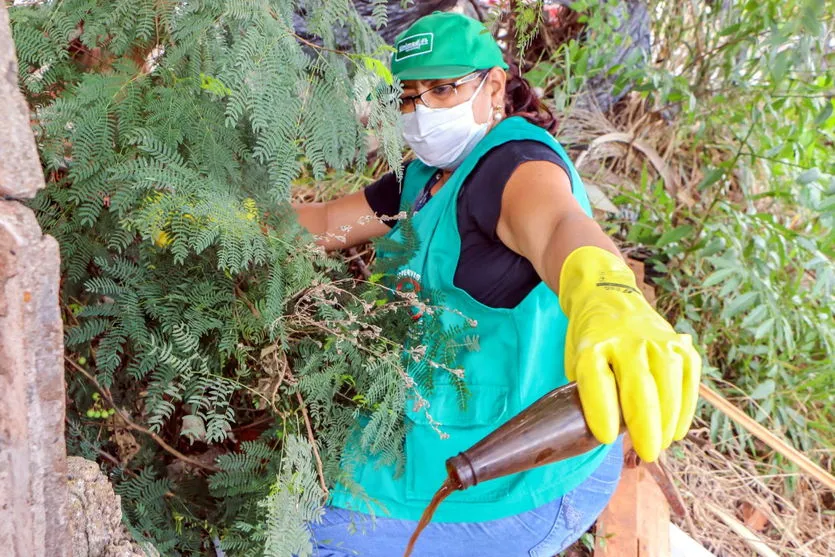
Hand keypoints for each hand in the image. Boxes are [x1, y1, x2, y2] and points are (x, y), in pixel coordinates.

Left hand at [558, 247, 700, 461]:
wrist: (607, 295)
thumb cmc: (590, 339)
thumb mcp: (576, 359)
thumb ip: (587, 390)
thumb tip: (603, 432)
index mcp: (593, 345)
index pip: (597, 380)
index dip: (602, 411)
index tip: (606, 437)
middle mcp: (627, 341)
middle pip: (639, 386)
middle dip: (644, 424)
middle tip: (647, 452)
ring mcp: (657, 340)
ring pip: (668, 383)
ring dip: (667, 419)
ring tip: (661, 443)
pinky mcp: (679, 343)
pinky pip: (688, 377)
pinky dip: (685, 407)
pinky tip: (677, 429)